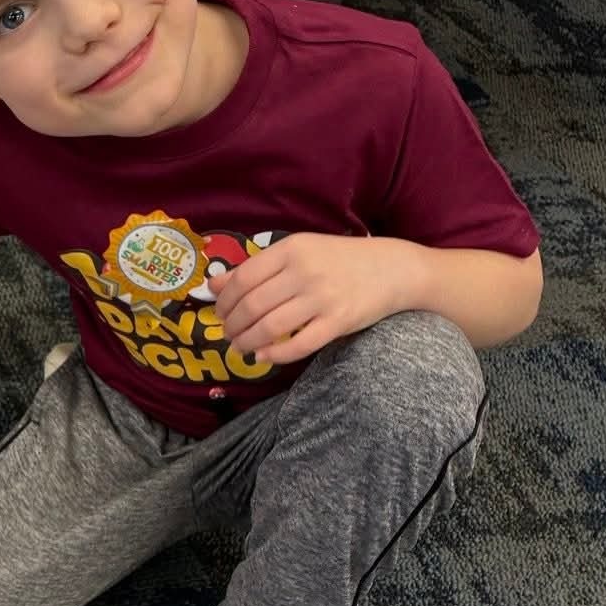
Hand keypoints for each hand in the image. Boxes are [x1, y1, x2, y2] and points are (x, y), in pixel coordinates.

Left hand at [211, 233, 413, 366]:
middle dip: (232, 325)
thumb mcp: (298, 252)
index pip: (243, 278)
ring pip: (270, 327)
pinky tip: (263, 356)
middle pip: (252, 305)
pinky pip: (299, 345)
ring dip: (247, 342)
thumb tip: (213, 285)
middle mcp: (305, 271)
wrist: (393, 269)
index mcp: (292, 249)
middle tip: (228, 334)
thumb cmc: (338, 260)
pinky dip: (275, 355)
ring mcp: (323, 298)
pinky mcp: (339, 322)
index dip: (224, 301)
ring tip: (241, 347)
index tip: (219, 313)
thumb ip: (256, 267)